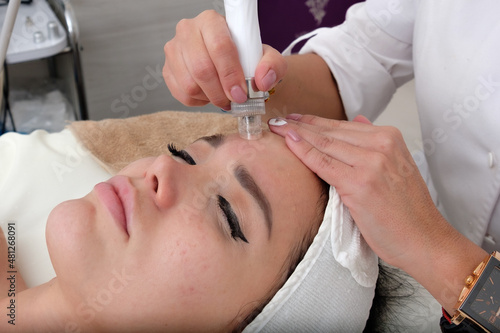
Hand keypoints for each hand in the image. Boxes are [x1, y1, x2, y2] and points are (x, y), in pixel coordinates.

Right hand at [163, 10, 285, 109]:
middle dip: (221, 91)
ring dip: (211, 97)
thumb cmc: (246, 57)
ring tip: (224, 96)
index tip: (241, 93)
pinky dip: (199, 101)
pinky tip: (210, 94)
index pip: (219, 46)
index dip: (231, 74)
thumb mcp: (267, 58)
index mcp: (211, 21)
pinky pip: (182, 94)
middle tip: (234, 100)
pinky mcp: (168, 70)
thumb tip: (262, 81)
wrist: (231, 63)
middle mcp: (187, 30)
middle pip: (201, 68)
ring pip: (190, 84)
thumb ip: (272, 66)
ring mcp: (174, 50)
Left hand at [269, 114, 454, 267]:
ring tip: (276, 128)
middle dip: (300, 124)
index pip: (342, 126)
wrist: (424, 240)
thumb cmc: (407, 211)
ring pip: (324, 144)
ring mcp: (371, 163)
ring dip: (296, 134)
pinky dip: (303, 152)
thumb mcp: (396, 167)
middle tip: (277, 119)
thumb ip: (374, 143)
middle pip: (331, 132)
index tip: (294, 119)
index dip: (314, 121)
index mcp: (390, 138)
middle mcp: (381, 146)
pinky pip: (323, 163)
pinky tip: (288, 143)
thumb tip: (358, 120)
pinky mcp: (360, 184)